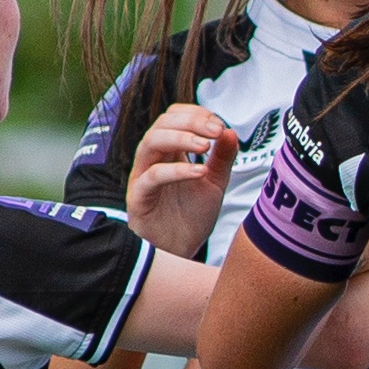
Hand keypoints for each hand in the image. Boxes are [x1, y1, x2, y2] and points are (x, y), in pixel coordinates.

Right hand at [128, 105, 236, 257]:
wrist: (180, 253)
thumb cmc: (191, 218)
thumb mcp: (214, 184)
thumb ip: (223, 158)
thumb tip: (230, 131)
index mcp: (169, 151)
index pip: (174, 117)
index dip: (196, 114)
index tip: (220, 125)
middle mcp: (153, 159)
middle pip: (162, 124)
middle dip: (191, 122)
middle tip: (216, 131)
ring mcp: (142, 177)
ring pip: (151, 143)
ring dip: (180, 138)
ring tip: (206, 146)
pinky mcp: (139, 198)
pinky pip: (152, 177)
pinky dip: (177, 170)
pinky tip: (200, 172)